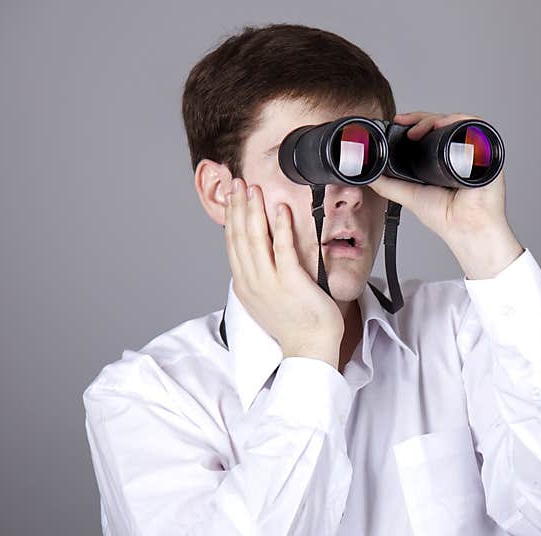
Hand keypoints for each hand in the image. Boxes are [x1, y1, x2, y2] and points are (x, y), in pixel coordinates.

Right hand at [224, 178, 343, 365]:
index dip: (231, 217)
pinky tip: (280, 209)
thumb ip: (260, 276)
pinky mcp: (290, 283)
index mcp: (245, 286)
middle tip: (237, 182)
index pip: (232, 244)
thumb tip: (258, 256)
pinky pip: (282, 249)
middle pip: (239, 237)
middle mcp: (252, 282)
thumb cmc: (295, 325)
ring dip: (253, 210)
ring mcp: (270, 283)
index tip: (232, 196)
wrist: (309, 348)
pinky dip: (279, 227)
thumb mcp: (267, 299)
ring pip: (255, 239)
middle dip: (237, 206)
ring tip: (253, 188)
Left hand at [367, 111, 523, 277]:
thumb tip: (369, 174)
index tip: (398, 121)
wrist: (466, 227)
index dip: (414, 122)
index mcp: (442, 158)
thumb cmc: (445, 216)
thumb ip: (388, 186)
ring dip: (434, 118)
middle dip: (419, 118)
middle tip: (403, 123)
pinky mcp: (487, 151)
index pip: (429, 130)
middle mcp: (458, 151)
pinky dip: (456, 121)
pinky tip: (440, 125)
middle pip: (440, 122)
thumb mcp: (408, 196)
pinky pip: (473, 126)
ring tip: (417, 130)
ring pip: (453, 121)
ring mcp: (473, 150)